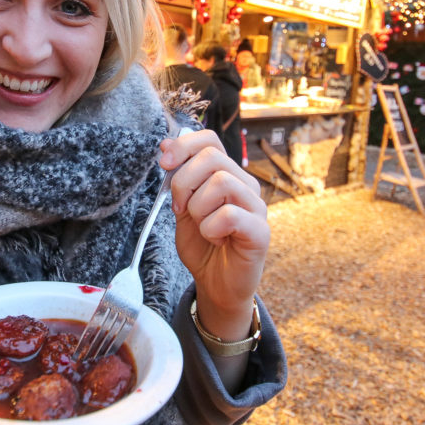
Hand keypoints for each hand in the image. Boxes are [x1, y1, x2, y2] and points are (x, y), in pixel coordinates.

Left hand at [158, 128, 268, 341]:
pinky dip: (211, 229)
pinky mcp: (260, 230)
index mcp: (227, 175)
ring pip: (221, 182)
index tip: (163, 164)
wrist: (215, 284)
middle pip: (212, 157)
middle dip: (183, 182)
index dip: (184, 145)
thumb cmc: (202, 245)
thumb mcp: (182, 208)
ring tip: (202, 227)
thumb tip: (165, 144)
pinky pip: (229, 215)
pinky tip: (216, 240)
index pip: (210, 140)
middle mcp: (245, 185)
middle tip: (180, 209)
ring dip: (198, 208)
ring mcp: (256, 206)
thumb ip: (177, 179)